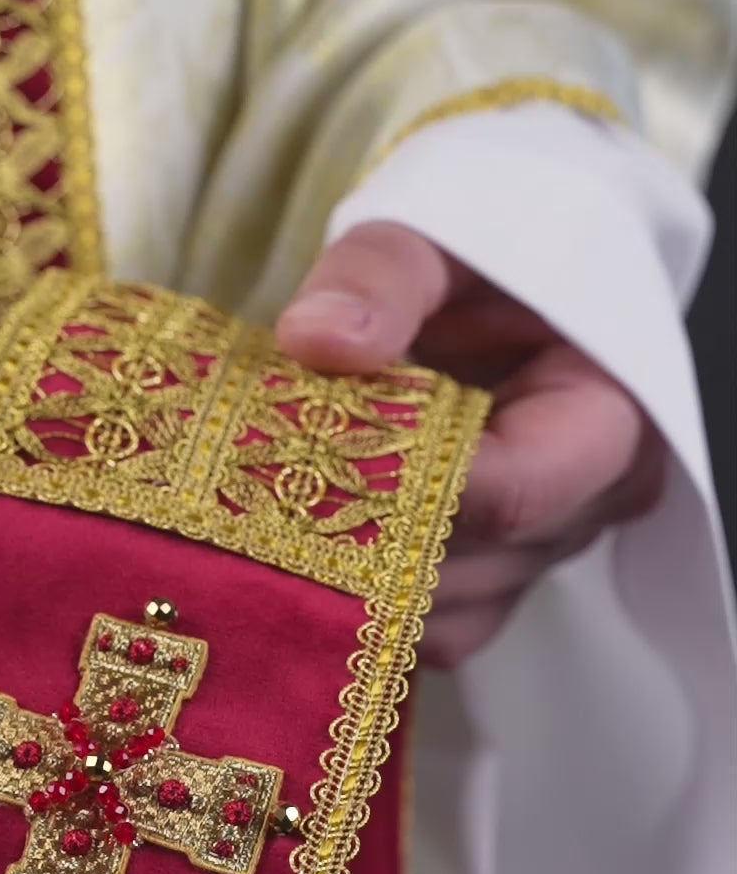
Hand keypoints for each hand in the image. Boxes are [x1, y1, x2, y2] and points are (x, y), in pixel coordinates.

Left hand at [276, 222, 664, 667]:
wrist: (505, 296)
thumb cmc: (485, 264)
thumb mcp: (438, 237)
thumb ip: (382, 276)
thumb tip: (315, 338)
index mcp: (610, 421)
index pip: (513, 489)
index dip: (406, 487)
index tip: (312, 459)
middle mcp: (587, 510)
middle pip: (468, 563)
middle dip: (362, 534)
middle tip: (263, 492)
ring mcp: (539, 562)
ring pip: (441, 616)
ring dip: (355, 578)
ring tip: (282, 513)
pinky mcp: (492, 590)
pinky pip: (425, 636)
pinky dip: (364, 607)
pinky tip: (309, 551)